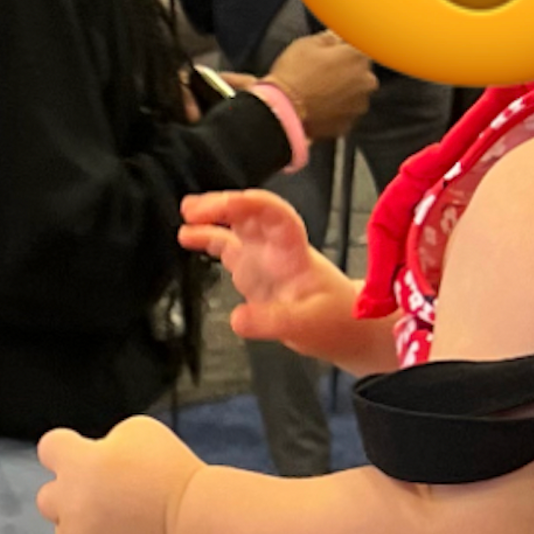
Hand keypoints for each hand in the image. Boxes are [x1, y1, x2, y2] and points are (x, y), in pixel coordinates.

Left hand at [35, 415, 201, 533]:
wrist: (193, 518)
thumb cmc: (171, 474)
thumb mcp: (138, 431)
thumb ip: (106, 441)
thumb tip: (97, 456)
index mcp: (76, 462)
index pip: (49, 448)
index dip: (66, 449)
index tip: (78, 453)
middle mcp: (68, 499)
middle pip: (47, 496)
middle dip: (68, 493)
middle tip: (100, 493)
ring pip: (65, 529)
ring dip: (83, 523)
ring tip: (119, 519)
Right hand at [178, 188, 361, 353]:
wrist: (346, 329)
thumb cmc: (335, 320)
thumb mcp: (308, 325)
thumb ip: (272, 321)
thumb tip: (236, 320)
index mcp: (294, 252)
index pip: (275, 216)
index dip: (251, 204)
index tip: (227, 205)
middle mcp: (276, 248)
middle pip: (251, 214)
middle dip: (223, 205)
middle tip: (194, 210)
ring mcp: (263, 258)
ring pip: (237, 226)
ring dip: (213, 216)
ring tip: (187, 213)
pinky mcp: (252, 272)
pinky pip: (227, 248)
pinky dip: (208, 239)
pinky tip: (188, 236)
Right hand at [266, 30, 376, 144]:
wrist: (282, 110)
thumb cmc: (294, 75)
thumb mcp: (307, 43)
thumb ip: (330, 37)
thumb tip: (337, 37)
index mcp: (359, 56)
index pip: (361, 46)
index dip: (345, 49)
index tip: (333, 52)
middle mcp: (366, 81)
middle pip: (360, 72)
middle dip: (345, 70)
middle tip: (321, 72)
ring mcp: (359, 105)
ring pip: (354, 93)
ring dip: (342, 91)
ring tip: (318, 91)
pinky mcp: (348, 124)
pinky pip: (345, 112)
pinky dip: (335, 109)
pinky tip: (318, 105)